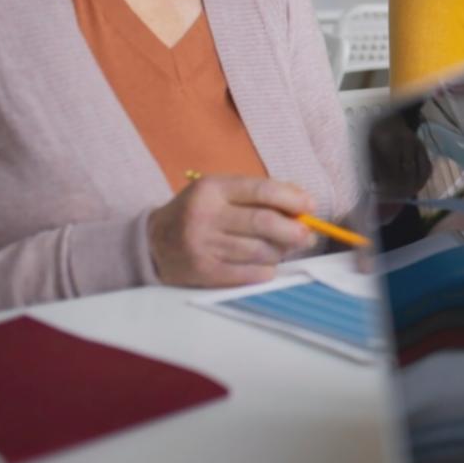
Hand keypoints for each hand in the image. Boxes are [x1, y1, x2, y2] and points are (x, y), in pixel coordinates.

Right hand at [147, 175, 317, 286]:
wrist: (153, 241)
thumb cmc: (199, 212)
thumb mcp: (221, 191)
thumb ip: (258, 194)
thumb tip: (302, 203)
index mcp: (212, 189)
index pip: (262, 190)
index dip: (293, 198)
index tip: (310, 205)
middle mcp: (205, 215)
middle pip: (264, 223)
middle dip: (294, 230)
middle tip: (307, 235)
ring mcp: (202, 245)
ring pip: (260, 250)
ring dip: (281, 251)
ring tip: (284, 249)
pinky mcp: (203, 272)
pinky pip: (248, 273)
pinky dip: (266, 270)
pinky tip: (266, 264)